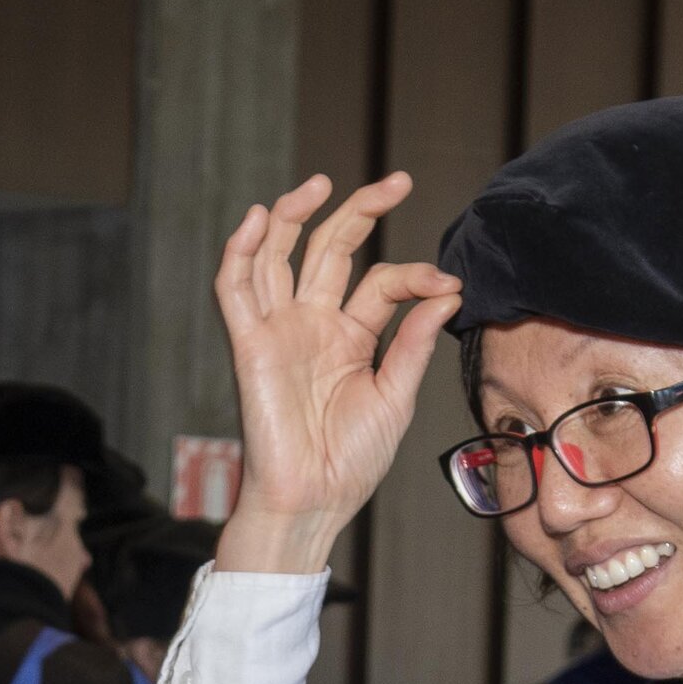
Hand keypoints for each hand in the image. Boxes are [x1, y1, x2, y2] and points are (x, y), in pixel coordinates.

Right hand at [211, 172, 463, 567]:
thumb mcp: (396, 395)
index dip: (412, 274)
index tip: (445, 283)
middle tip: (397, 182)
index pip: (379, 281)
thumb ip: (414, 341)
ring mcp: (279, 331)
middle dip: (358, 211)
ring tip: (319, 184)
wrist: (313, 501)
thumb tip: (447, 289)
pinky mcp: (249, 346)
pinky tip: (260, 219)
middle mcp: (312, 325)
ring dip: (293, 215)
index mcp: (350, 336)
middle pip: (328, 250)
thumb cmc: (352, 461)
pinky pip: (235, 290)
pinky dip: (240, 251)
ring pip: (277, 256)